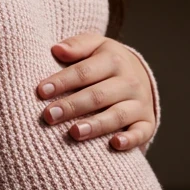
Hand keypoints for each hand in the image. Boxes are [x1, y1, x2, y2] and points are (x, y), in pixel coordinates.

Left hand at [34, 31, 155, 151]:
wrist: (139, 75)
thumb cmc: (105, 62)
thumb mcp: (94, 46)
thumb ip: (76, 45)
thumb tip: (56, 49)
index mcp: (114, 60)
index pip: (84, 72)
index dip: (62, 81)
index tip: (41, 91)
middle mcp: (129, 82)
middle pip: (98, 95)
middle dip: (72, 106)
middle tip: (49, 116)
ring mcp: (140, 103)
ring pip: (117, 115)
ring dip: (96, 125)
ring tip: (74, 132)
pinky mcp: (147, 122)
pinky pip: (141, 132)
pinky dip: (131, 139)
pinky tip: (115, 144)